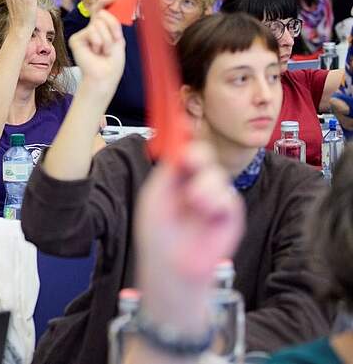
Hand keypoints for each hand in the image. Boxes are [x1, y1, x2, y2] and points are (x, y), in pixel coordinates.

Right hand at [67, 0, 124, 88]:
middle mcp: (91, 29)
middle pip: (103, 16)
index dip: (103, 2)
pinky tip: (95, 52)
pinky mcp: (76, 39)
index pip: (100, 11)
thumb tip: (101, 11)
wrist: (104, 76)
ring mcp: (83, 34)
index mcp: (101, 29)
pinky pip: (91, 31)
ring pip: (99, 24)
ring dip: (106, 40)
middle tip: (109, 47)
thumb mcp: (117, 39)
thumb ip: (112, 23)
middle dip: (112, 31)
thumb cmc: (112, 62)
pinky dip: (98, 42)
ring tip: (102, 52)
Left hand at [135, 143, 244, 325]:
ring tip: (192, 203)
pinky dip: (215, 201)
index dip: (183, 136)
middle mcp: (195, 184)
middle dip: (197, 155)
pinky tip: (204, 211)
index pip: (183, 150)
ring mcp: (213, 198)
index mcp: (175, 178)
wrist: (171, 264)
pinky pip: (228, 196)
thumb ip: (170, 171)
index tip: (181, 122)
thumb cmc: (158, 234)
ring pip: (216, 175)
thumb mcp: (157, 195)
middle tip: (189, 160)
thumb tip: (179, 145)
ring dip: (203, 186)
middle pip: (203, 156)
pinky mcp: (229, 214)